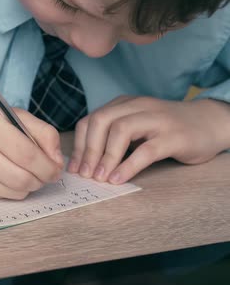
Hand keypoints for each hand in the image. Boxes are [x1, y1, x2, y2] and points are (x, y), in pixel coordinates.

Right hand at [0, 105, 63, 199]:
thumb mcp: (14, 116)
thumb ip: (42, 132)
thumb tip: (57, 161)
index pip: (27, 153)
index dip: (48, 166)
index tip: (56, 168)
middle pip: (22, 177)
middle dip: (42, 179)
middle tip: (46, 175)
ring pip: (14, 191)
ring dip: (30, 186)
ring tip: (29, 175)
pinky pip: (3, 197)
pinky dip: (14, 191)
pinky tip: (10, 177)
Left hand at [69, 96, 229, 183]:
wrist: (210, 122)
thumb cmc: (167, 129)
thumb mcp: (136, 126)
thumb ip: (113, 137)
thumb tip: (85, 162)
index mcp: (125, 105)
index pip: (91, 119)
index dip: (80, 144)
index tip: (75, 167)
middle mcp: (138, 107)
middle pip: (101, 121)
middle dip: (89, 149)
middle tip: (85, 174)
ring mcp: (157, 120)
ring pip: (121, 131)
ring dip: (106, 157)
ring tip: (99, 178)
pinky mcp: (174, 136)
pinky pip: (146, 150)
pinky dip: (128, 166)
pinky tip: (118, 179)